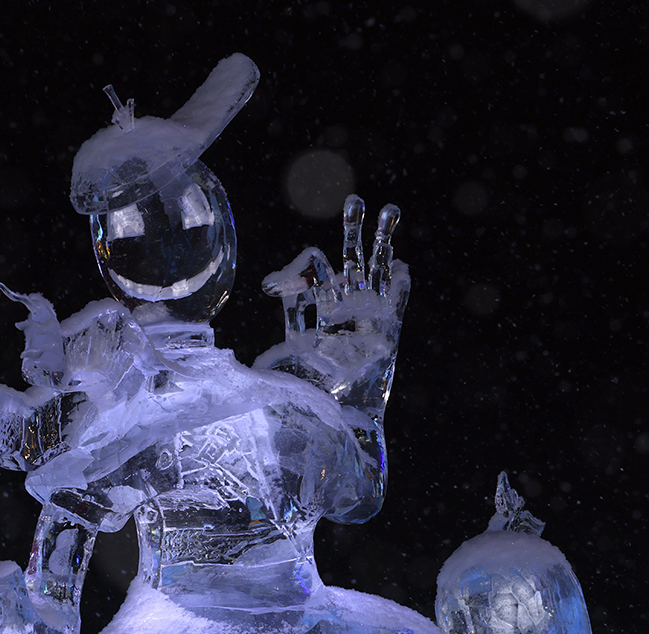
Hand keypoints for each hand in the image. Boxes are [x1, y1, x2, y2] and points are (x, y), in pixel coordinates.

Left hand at [259, 195, 409, 417]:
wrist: (335, 418)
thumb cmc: (303, 396)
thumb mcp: (276, 364)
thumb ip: (263, 347)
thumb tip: (246, 330)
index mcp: (316, 313)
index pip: (309, 279)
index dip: (293, 274)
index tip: (271, 287)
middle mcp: (343, 310)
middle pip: (349, 260)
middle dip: (352, 230)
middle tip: (355, 200)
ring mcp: (367, 318)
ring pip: (377, 271)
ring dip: (383, 241)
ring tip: (390, 210)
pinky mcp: (387, 333)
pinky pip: (397, 303)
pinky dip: (399, 285)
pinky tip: (402, 266)